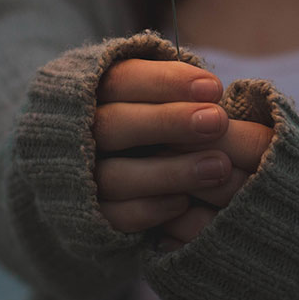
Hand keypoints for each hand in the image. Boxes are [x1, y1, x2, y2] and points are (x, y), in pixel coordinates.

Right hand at [93, 59, 272, 247]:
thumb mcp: (159, 99)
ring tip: (220, 166)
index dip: (166, 82)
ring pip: (113, 175)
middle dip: (167, 122)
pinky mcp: (88, 218)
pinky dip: (149, 209)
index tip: (214, 89)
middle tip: (218, 122)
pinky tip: (185, 202)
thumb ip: (175, 92)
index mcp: (91, 94)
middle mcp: (78, 135)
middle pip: (111, 124)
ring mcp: (80, 178)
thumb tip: (211, 89)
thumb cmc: (158, 126)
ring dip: (170, 171)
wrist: (114, 184)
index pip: (121, 81)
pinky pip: (112, 218)